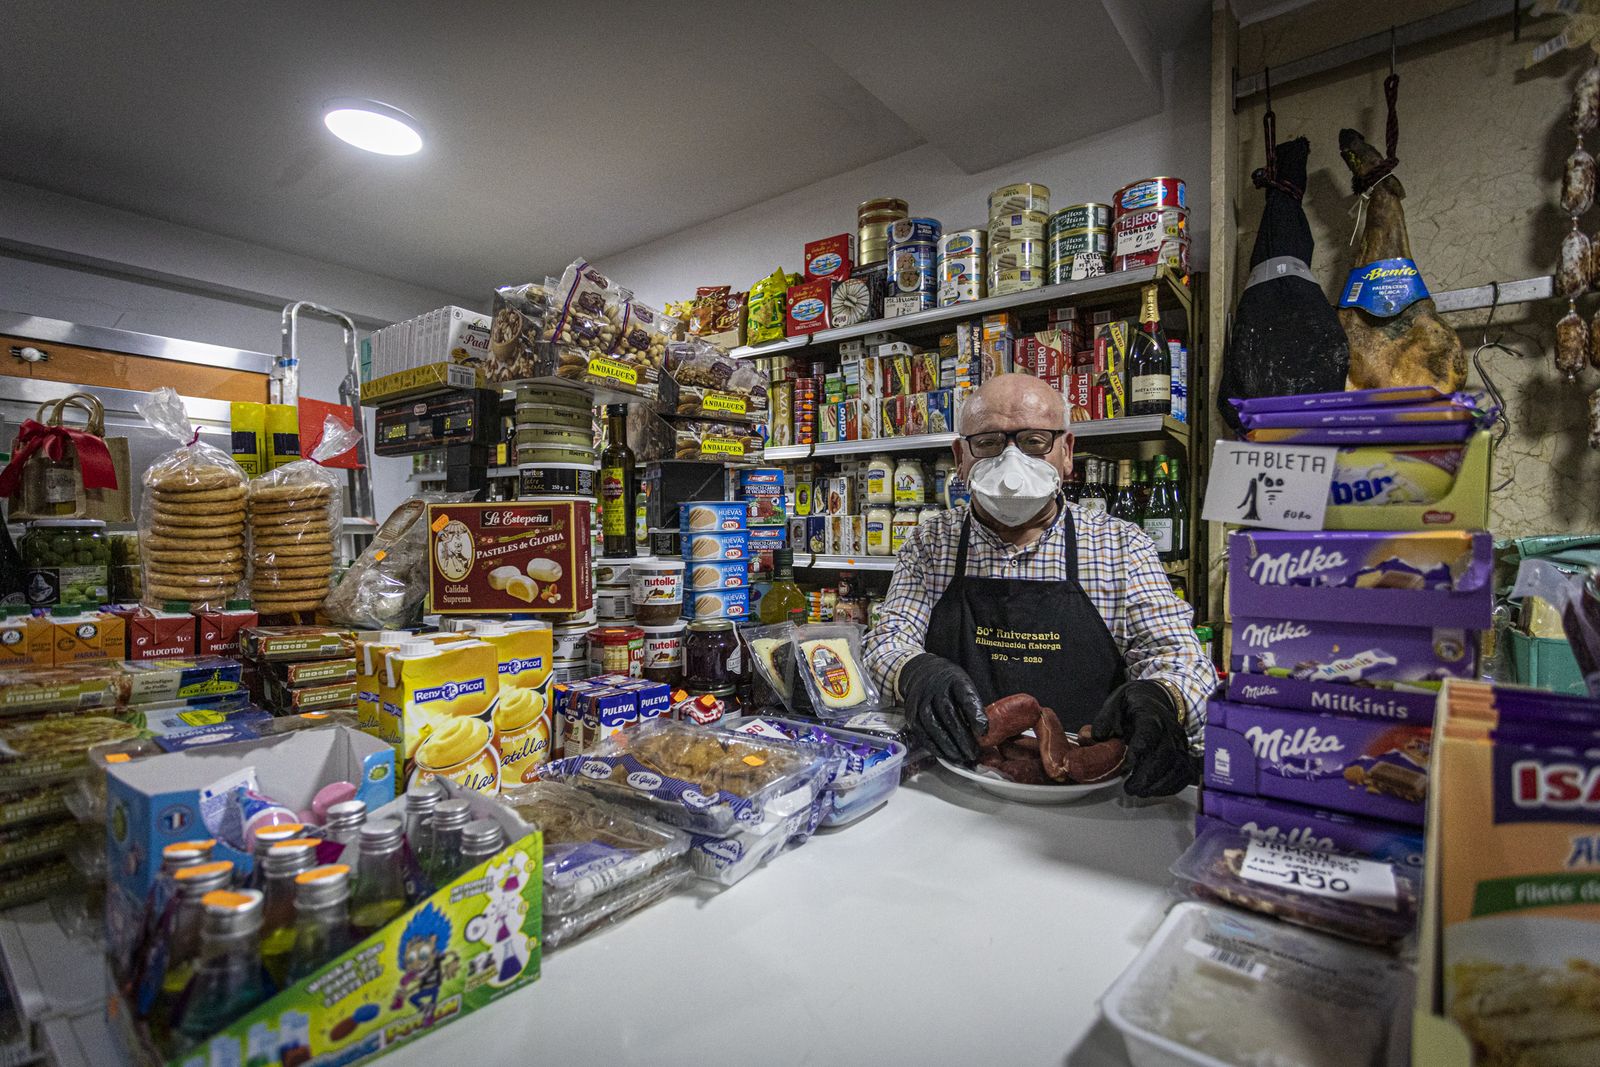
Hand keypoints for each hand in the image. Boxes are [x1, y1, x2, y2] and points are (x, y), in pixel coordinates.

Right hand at [899, 653, 986, 762]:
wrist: (922, 673)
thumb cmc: (950, 684)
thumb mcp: (965, 685)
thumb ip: (973, 705)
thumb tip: (984, 734)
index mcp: (955, 680)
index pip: (966, 697)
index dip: (975, 715)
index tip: (984, 732)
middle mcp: (935, 689)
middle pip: (949, 715)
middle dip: (963, 737)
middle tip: (973, 753)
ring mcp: (921, 701)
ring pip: (934, 725)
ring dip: (948, 745)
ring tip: (960, 757)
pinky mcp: (912, 714)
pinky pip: (922, 733)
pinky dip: (934, 746)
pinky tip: (945, 754)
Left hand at [1086, 680, 1194, 796]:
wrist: (1157, 698)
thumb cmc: (1134, 704)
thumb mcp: (1115, 703)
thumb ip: (1104, 720)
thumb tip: (1096, 738)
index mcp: (1150, 713)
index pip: (1149, 731)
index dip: (1140, 749)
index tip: (1127, 764)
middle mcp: (1169, 728)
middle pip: (1165, 754)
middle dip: (1148, 775)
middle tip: (1131, 788)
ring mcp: (1179, 742)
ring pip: (1177, 766)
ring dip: (1159, 784)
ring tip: (1140, 791)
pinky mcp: (1184, 753)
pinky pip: (1184, 773)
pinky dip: (1171, 786)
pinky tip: (1154, 790)